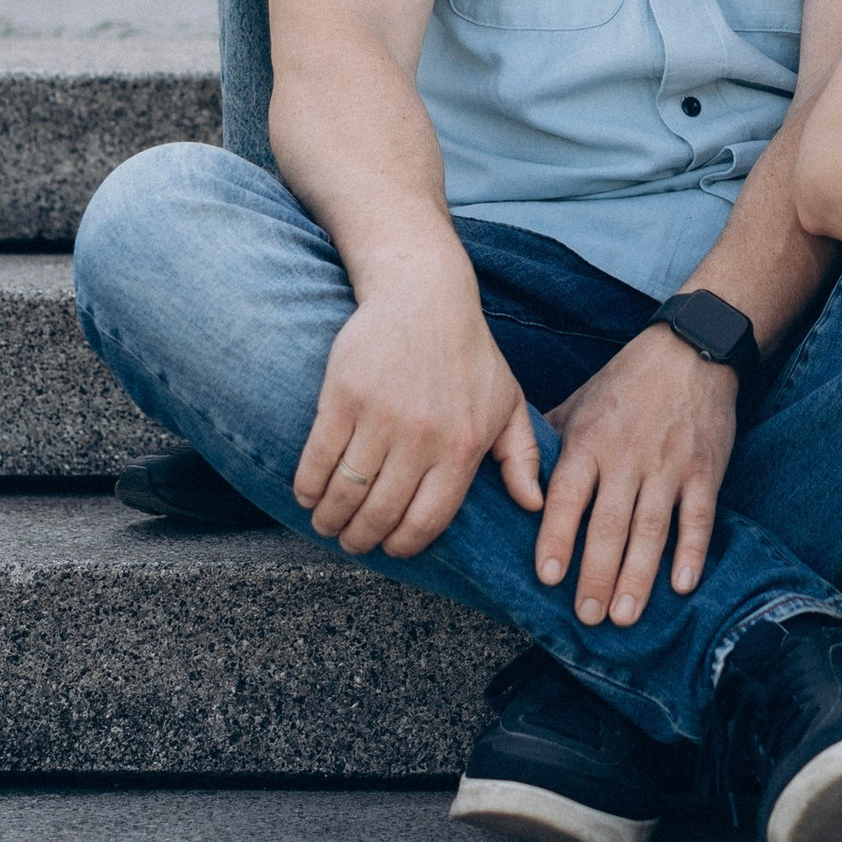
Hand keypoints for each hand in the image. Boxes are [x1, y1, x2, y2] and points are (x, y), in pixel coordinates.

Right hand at [293, 255, 541, 558]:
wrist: (424, 294)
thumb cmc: (469, 353)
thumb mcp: (507, 402)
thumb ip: (522, 456)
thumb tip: (533, 505)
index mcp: (463, 446)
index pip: (427, 521)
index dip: (402, 544)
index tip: (389, 548)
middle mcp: (423, 437)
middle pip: (380, 514)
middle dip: (360, 539)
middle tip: (351, 541)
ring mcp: (381, 416)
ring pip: (345, 493)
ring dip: (329, 519)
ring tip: (326, 522)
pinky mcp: (343, 395)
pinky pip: (318, 459)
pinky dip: (308, 487)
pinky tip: (307, 494)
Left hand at [535, 323, 739, 623]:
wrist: (692, 350)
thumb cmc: (626, 382)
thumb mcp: (579, 402)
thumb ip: (548, 442)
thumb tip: (512, 477)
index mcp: (590, 441)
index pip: (569, 496)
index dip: (558, 537)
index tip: (549, 577)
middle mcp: (627, 456)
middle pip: (610, 523)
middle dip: (598, 573)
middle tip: (587, 616)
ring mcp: (669, 465)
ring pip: (652, 528)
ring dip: (639, 575)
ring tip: (625, 615)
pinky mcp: (705, 470)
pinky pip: (699, 517)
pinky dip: (692, 552)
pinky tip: (682, 586)